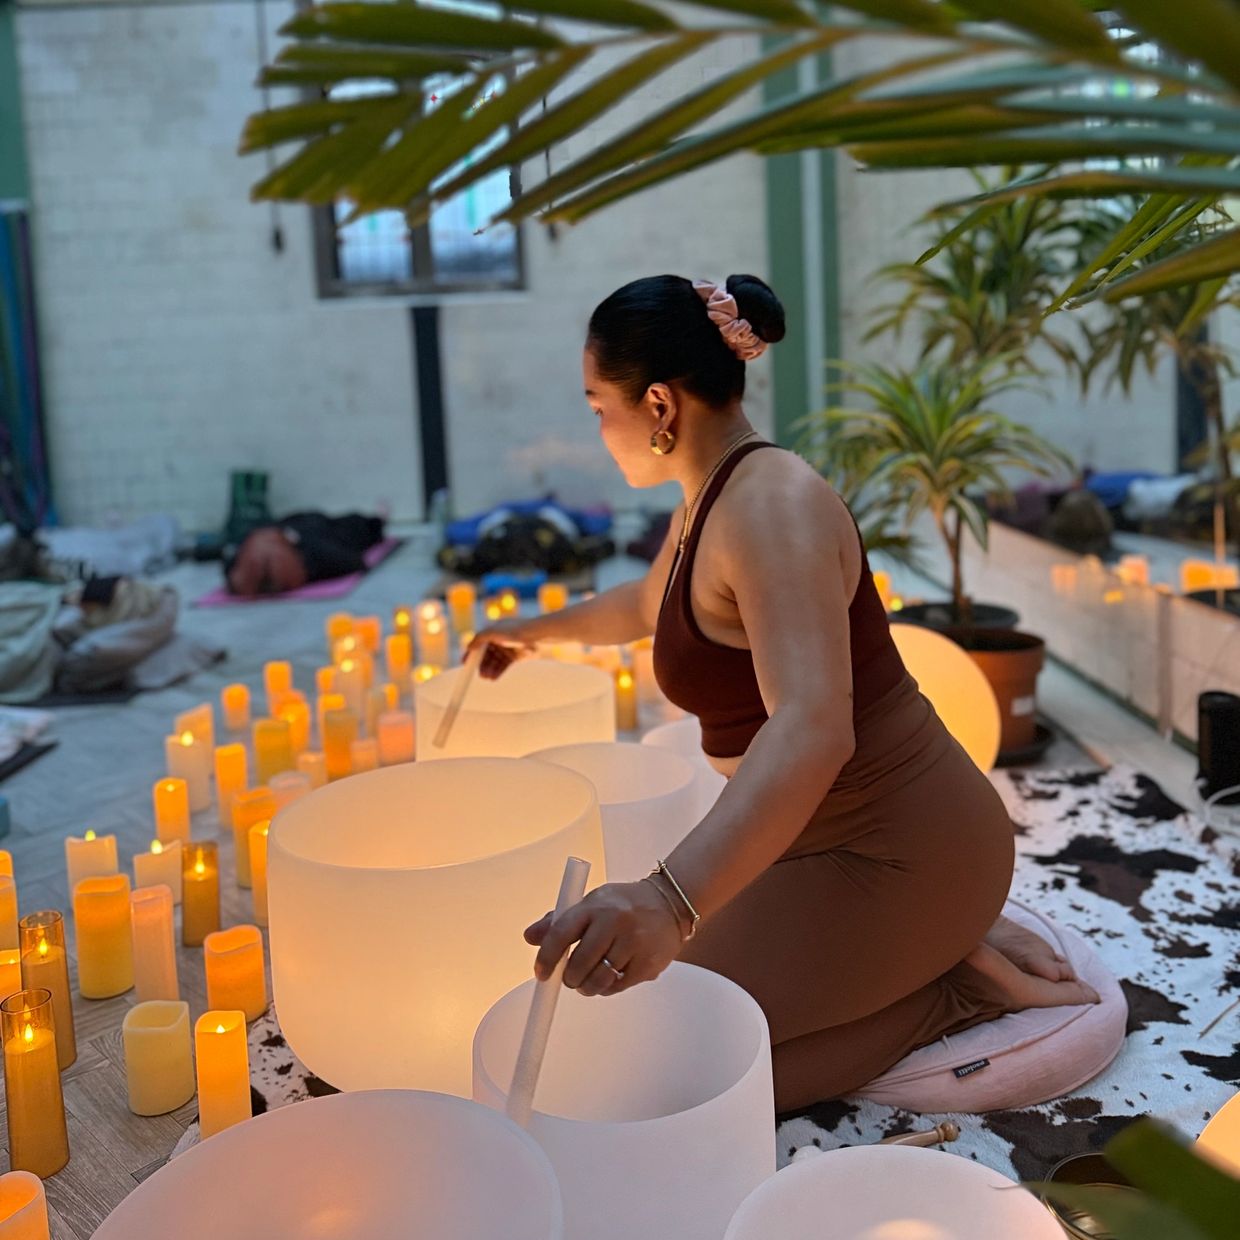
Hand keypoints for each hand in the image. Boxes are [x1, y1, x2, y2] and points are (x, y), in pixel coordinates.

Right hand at [467, 620, 540, 679]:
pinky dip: (498, 671)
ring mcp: (507, 648)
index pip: (478, 644)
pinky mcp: (515, 656)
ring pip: (494, 662)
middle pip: (486, 655)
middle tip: (480, 675)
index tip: (465, 664)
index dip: (471, 654)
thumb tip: (469, 647)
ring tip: (487, 678)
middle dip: (482, 665)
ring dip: (489, 670)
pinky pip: (503, 665)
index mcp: (492, 631)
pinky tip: (494, 678)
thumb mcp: (493, 632)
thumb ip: (479, 638)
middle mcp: (498, 640)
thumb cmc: (515, 630)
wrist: (537, 635)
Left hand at [524, 881, 684, 996]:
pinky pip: (618, 987)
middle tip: (570, 978)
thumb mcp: (591, 902)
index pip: (561, 933)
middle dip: (569, 978)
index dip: (547, 958)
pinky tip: (610, 976)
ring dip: (587, 986)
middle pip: (579, 964)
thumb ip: (559, 921)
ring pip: (598, 980)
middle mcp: (614, 922)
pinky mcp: (648, 962)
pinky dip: (608, 987)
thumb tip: (530, 937)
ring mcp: (633, 943)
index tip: (541, 973)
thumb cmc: (624, 904)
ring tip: (589, 979)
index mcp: (594, 905)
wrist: (669, 902)